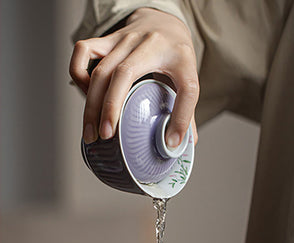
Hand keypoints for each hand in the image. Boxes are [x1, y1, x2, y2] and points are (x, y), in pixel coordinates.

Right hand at [69, 8, 198, 145]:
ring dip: (91, 104)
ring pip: (100, 69)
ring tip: (91, 131)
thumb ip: (185, 111)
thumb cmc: (175, 57)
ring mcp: (127, 38)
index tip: (171, 142)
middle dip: (111, 109)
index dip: (181, 117)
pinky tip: (87, 95)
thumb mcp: (188, 80)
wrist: (165, 21)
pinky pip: (83, 51)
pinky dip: (80, 75)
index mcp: (181, 58)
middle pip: (125, 74)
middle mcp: (152, 44)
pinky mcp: (109, 38)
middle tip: (106, 136)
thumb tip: (178, 145)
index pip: (187, 88)